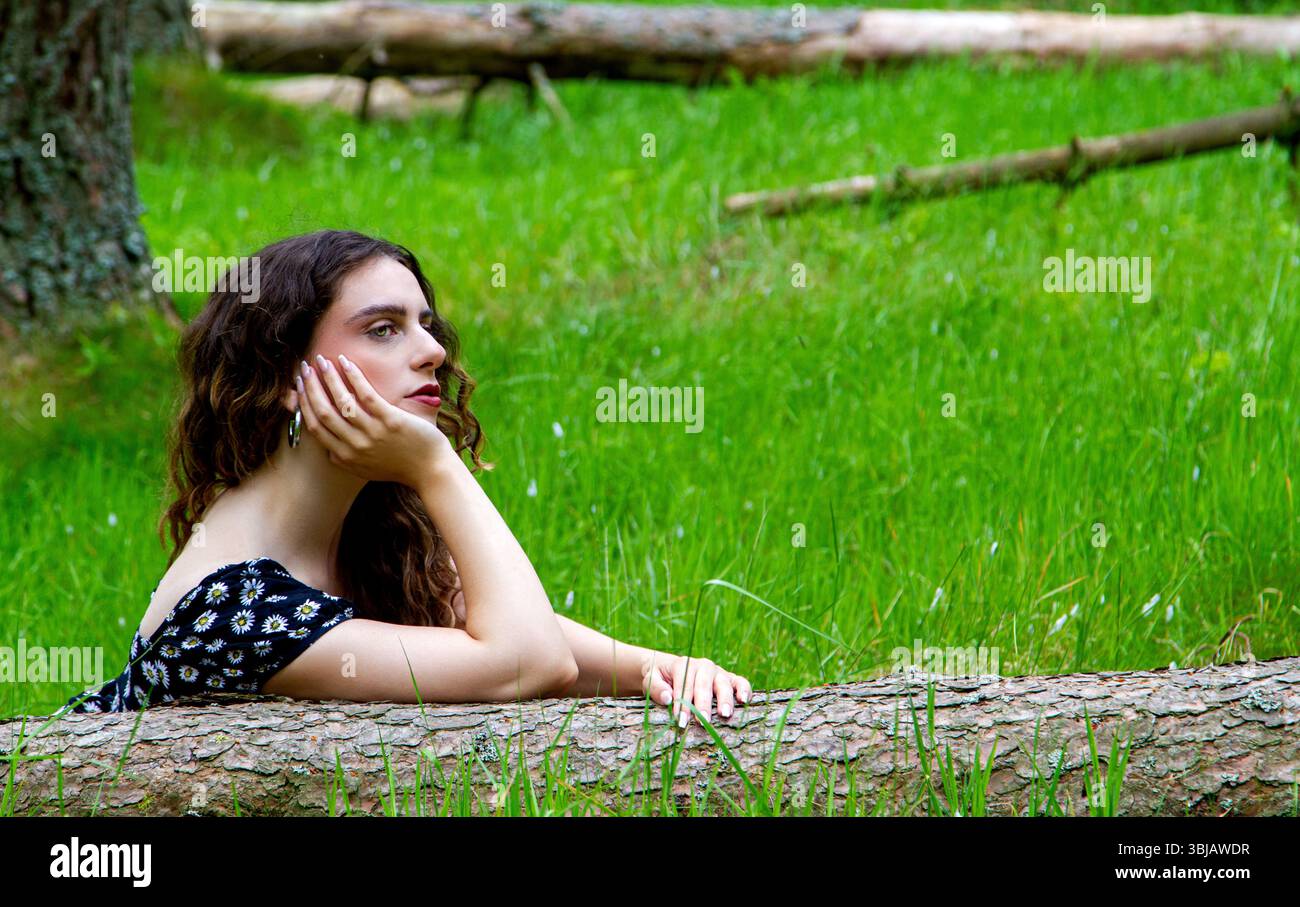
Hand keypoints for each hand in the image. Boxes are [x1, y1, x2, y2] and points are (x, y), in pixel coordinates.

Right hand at [295, 353, 454, 487]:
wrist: (431, 471)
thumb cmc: (400, 467)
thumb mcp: (365, 469)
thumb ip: (345, 460)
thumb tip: (329, 451)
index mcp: (345, 456)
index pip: (315, 427)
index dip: (304, 404)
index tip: (300, 387)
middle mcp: (354, 445)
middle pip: (323, 412)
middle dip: (311, 387)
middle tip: (306, 368)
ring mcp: (372, 432)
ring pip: (341, 401)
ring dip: (328, 377)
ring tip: (322, 361)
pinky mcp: (390, 420)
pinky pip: (366, 394)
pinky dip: (353, 376)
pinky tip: (346, 362)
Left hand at [641, 652, 751, 728]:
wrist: (668, 669)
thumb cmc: (659, 677)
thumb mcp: (651, 679)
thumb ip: (656, 688)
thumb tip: (668, 698)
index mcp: (683, 664)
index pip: (684, 686)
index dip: (683, 704)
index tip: (681, 721)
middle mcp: (702, 665)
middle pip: (703, 685)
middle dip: (703, 705)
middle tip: (702, 722)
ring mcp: (717, 671)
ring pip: (723, 683)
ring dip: (724, 699)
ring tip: (724, 714)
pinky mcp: (729, 678)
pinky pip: (740, 681)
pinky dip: (744, 689)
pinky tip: (744, 701)